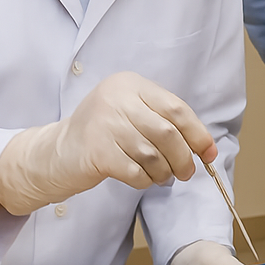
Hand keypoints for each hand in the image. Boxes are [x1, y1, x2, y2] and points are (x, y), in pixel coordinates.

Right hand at [0, 72, 214, 216]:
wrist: (55, 152)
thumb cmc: (103, 135)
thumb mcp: (131, 114)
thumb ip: (164, 122)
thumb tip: (207, 147)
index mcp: (130, 84)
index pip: (176, 109)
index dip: (198, 134)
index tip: (209, 153)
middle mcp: (116, 99)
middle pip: (168, 133)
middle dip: (184, 158)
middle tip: (186, 172)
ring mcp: (104, 124)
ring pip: (153, 154)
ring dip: (164, 172)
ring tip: (162, 177)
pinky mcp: (96, 151)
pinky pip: (135, 171)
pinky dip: (146, 180)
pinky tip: (143, 180)